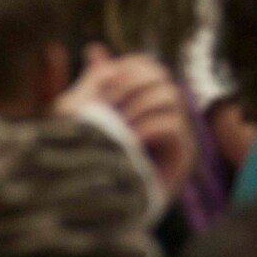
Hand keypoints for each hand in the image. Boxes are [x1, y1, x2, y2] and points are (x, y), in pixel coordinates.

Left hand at [61, 47, 194, 195]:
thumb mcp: (74, 115)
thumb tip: (95, 48)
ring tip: (116, 127)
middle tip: (105, 107)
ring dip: (137, 106)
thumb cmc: (74, 161)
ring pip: (168, 94)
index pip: (146, 64)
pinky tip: (129, 141)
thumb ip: (86, 83)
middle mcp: (160, 114)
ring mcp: (174, 134)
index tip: (99, 88)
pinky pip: (172, 124)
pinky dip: (148, 126)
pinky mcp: (182, 156)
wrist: (81, 207)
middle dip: (128, 85)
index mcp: (138, 102)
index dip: (123, 68)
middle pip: (159, 73)